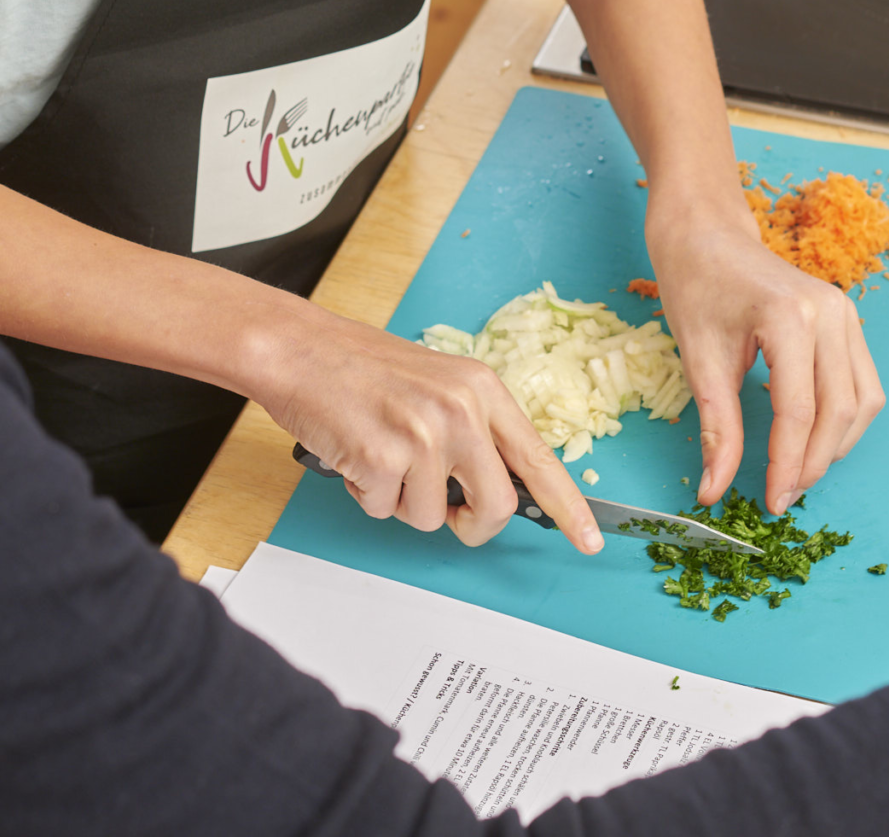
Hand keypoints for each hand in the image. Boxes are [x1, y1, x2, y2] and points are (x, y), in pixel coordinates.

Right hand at [253, 306, 602, 552]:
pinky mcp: (382, 459)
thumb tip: (498, 489)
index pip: (539, 459)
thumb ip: (473, 429)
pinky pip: (384, 511)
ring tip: (379, 455)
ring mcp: (423, 435)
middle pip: (496, 507)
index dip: (569, 507)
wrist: (298, 349)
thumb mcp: (437, 383)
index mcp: (482, 390)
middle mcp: (461, 411)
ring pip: (433, 517)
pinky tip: (354, 453)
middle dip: (471, 524)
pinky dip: (366, 494)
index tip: (590, 540)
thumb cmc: (360, 368)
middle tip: (448, 513)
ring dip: (402, 501)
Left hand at [647, 205, 884, 512]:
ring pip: (864, 401)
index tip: (772, 502)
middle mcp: (830, 313)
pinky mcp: (847, 321)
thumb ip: (717, 428)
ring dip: (837, 444)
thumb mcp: (698, 359)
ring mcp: (845, 314)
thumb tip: (714, 488)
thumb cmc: (696, 284)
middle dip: (815, 462)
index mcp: (789, 317)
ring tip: (799, 471)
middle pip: (840, 410)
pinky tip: (812, 437)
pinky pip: (863, 383)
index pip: (798, 410)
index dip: (787, 464)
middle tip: (783, 495)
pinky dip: (845, 418)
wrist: (707, 234)